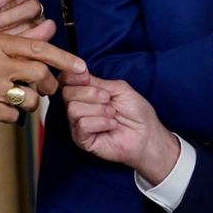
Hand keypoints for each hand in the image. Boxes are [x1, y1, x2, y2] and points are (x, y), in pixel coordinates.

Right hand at [0, 21, 86, 123]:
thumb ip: (21, 41)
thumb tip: (50, 28)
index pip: (39, 49)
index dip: (65, 58)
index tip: (82, 68)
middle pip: (41, 73)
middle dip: (50, 85)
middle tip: (47, 90)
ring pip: (31, 97)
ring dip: (32, 103)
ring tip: (20, 100)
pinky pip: (14, 116)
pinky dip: (14, 117)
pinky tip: (3, 111)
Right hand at [62, 75, 180, 183]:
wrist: (146, 134)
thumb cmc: (136, 112)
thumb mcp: (119, 88)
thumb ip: (98, 81)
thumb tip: (80, 73)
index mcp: (85, 93)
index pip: (66, 80)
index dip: (73, 76)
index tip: (86, 77)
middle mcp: (79, 107)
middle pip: (67, 93)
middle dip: (90, 93)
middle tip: (108, 99)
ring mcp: (79, 124)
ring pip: (73, 109)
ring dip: (98, 110)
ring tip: (112, 114)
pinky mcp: (82, 140)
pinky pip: (82, 125)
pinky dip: (100, 123)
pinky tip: (111, 125)